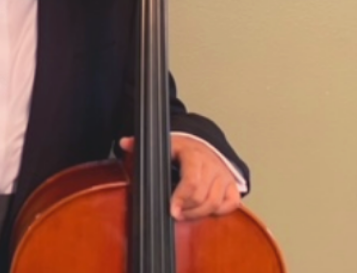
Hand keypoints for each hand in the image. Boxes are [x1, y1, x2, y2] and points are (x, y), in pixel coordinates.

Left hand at [121, 135, 243, 219]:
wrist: (203, 142)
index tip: (171, 211)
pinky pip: (231, 202)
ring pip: (215, 202)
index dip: (181, 198)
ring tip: (185, 215)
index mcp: (193, 154)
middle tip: (174, 215)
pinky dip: (219, 210)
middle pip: (203, 196)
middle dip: (187, 210)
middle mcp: (212, 164)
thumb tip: (124, 143)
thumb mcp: (161, 144)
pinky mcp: (232, 183)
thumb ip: (140, 146)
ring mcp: (223, 174)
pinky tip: (205, 210)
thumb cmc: (181, 148)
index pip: (192, 180)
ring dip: (198, 214)